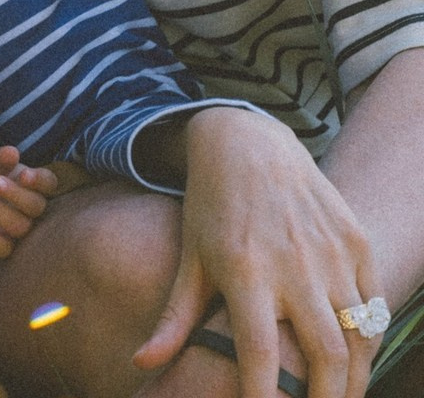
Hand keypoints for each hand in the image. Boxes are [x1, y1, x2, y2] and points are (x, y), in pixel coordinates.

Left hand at [0, 144, 57, 262]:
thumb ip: (0, 160)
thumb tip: (12, 151)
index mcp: (35, 186)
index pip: (48, 183)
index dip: (39, 180)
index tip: (24, 175)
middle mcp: (32, 210)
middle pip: (35, 206)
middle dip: (15, 194)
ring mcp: (20, 230)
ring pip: (19, 226)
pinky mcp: (5, 247)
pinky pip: (3, 247)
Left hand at [133, 106, 377, 397]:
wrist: (248, 143)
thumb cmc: (212, 207)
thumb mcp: (190, 256)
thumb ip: (174, 316)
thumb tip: (142, 362)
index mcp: (244, 268)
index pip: (261, 351)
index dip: (264, 394)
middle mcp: (292, 260)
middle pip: (326, 354)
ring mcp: (329, 250)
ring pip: (358, 337)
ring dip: (354, 380)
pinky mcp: (354, 239)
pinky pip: (373, 306)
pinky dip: (369, 341)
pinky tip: (354, 362)